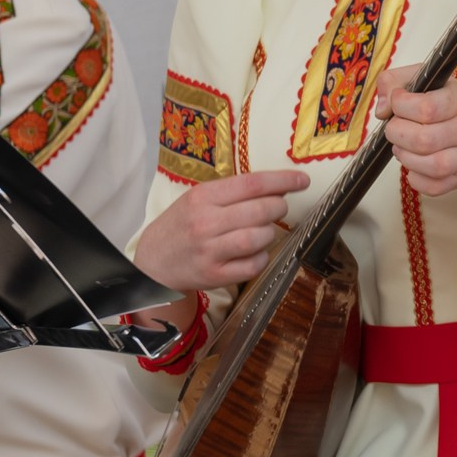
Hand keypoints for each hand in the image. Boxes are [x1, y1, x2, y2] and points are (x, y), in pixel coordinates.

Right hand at [130, 169, 309, 290]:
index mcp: (203, 197)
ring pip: (259, 238)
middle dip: (279, 206)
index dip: (283, 180)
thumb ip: (233, 192)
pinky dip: (262, 257)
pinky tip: (256, 252)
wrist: (153, 261)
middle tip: (279, 207)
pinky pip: (253, 266)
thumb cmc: (183, 224)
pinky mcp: (214, 276)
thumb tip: (278, 186)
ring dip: (270, 233)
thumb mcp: (198, 198)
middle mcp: (205, 223)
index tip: (303, 180)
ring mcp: (210, 251)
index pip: (252, 183)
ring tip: (264, 230)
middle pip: (260, 210)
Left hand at [372, 63, 456, 225]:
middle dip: (396, 133)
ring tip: (402, 145)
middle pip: (422, 140)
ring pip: (429, 166)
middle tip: (395, 126)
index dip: (400, 105)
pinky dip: (416, 179)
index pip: (426, 108)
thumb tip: (382, 109)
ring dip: (404, 156)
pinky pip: (433, 187)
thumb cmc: (454, 107)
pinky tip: (413, 164)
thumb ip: (397, 80)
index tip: (397, 101)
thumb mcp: (431, 81)